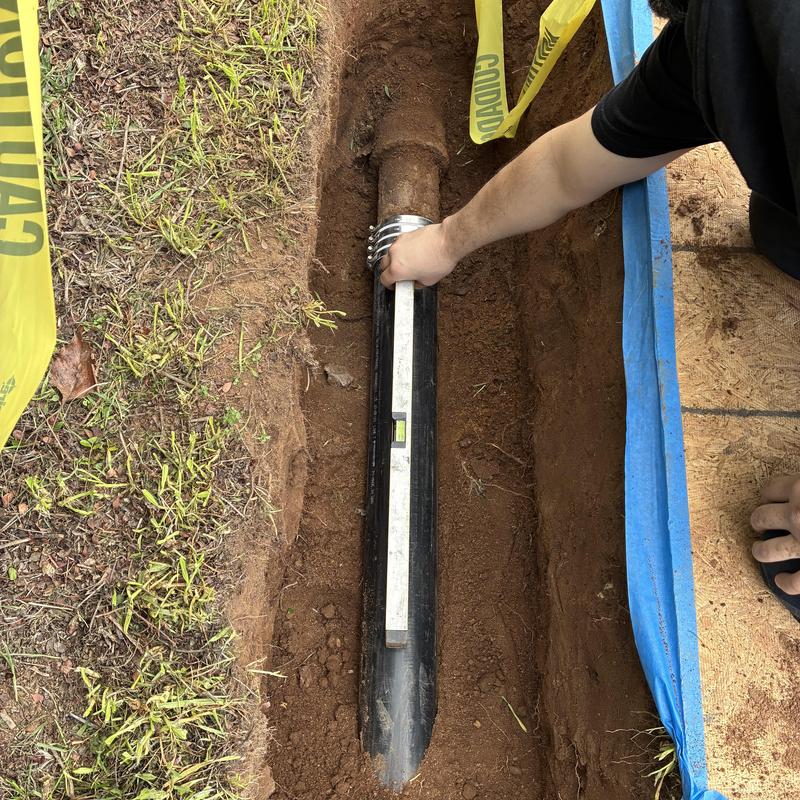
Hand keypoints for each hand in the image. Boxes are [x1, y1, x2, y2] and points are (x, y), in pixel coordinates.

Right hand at [379, 221, 457, 288]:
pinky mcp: (405, 235)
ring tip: (408, 264)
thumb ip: (416, 284)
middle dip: (389, 272)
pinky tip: (413, 253)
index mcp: (397, 269)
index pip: (384, 279)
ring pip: (390, 254)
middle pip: (383, 265)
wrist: (448, 240)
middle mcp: (394, 255)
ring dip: (395, 260)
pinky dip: (402, 250)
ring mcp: (399, 243)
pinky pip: (398, 245)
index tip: (393, 285)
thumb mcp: (428, 281)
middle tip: (399, 276)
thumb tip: (413, 282)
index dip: (389, 285)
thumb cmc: (440, 259)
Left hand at [751, 474, 799, 593]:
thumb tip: (799, 444)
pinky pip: (795, 581)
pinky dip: (787, 584)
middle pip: (761, 517)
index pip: (770, 490)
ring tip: (760, 551)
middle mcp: (796, 516)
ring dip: (761, 552)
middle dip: (759, 522)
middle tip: (761, 525)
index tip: (771, 498)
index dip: (769, 495)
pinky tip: (782, 581)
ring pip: (768, 551)